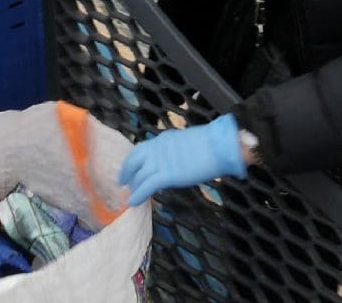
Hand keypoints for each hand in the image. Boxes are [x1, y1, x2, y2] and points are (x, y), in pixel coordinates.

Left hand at [116, 115, 248, 206]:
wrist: (219, 146)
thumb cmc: (211, 144)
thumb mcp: (187, 142)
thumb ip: (176, 151)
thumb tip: (175, 161)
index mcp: (163, 139)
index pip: (142, 149)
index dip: (134, 160)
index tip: (130, 168)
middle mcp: (158, 148)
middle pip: (134, 160)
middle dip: (126, 171)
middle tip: (122, 181)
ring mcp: (161, 161)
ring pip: (139, 175)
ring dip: (133, 186)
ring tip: (129, 195)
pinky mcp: (167, 175)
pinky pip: (147, 186)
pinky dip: (138, 194)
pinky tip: (133, 202)